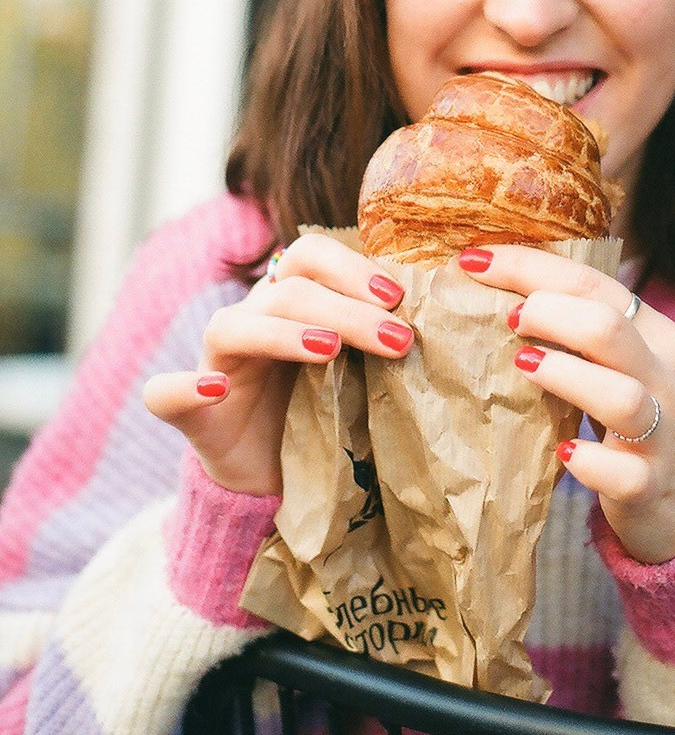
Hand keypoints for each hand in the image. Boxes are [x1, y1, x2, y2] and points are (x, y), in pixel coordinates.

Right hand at [143, 232, 413, 496]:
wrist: (273, 479)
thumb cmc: (325, 413)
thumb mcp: (360, 371)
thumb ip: (383, 338)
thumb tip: (449, 313)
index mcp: (291, 302)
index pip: (312, 255)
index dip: (352, 267)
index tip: (399, 298)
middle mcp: (251, 320)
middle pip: (286, 288)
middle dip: (345, 307)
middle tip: (398, 340)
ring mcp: (215, 364)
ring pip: (235, 326)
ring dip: (284, 333)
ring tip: (330, 351)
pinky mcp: (191, 415)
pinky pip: (166, 394)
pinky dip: (186, 388)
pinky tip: (215, 390)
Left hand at [461, 244, 674, 563]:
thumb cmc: (652, 419)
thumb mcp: (636, 365)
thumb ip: (590, 333)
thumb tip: (504, 296)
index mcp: (662, 336)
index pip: (595, 285)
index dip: (531, 267)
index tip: (475, 259)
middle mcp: (669, 379)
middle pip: (609, 328)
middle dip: (548, 312)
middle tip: (507, 317)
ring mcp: (664, 435)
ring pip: (620, 396)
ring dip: (565, 374)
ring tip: (522, 364)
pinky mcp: (651, 487)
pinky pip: (622, 473)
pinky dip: (589, 461)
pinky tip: (563, 452)